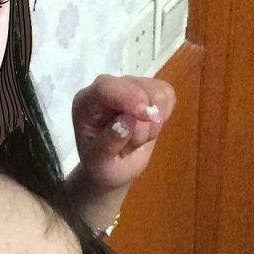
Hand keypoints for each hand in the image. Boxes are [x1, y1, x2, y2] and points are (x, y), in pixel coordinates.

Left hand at [71, 74, 176, 190]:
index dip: (128, 97)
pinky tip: (149, 129)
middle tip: (132, 145)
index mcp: (86, 102)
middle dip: (143, 122)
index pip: (105, 87)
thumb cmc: (101, 165)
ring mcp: (129, 86)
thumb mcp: (99, 163)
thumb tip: (128, 120)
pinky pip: (168, 95)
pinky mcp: (149, 90)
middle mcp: (106, 88)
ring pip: (157, 91)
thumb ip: (109, 142)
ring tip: (137, 139)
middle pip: (137, 87)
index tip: (146, 116)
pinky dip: (164, 115)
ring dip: (153, 123)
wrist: (114, 166)